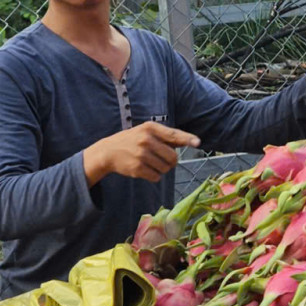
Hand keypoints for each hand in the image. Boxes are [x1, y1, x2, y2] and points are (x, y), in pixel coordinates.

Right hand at [84, 121, 200, 184]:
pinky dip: (154, 176)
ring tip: (151, 163)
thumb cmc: (131, 140)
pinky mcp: (137, 168)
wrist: (108, 152)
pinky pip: (156, 177)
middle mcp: (146, 140)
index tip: (197, 142)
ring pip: (166, 169)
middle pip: (173, 157)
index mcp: (150, 128)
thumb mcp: (145, 132)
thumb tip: (188, 141)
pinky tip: (145, 170)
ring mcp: (141, 155)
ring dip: (163, 169)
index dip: (187, 139)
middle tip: (164, 160)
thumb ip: (164, 136)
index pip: (173, 134)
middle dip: (172, 162)